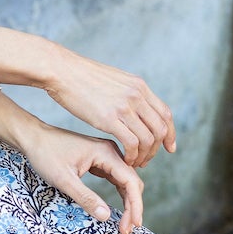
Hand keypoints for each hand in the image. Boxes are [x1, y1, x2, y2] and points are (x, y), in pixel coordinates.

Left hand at [20, 123, 147, 233]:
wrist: (33, 138)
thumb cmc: (45, 154)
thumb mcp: (63, 179)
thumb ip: (85, 197)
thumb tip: (106, 216)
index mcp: (105, 152)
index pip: (130, 181)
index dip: (135, 205)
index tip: (134, 224)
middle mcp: (110, 151)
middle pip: (132, 182)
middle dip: (133, 207)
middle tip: (127, 229)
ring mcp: (106, 155)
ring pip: (126, 181)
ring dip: (128, 202)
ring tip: (125, 224)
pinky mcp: (100, 161)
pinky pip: (117, 179)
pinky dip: (121, 195)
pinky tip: (120, 210)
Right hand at [43, 50, 175, 167]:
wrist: (62, 70)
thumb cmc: (80, 76)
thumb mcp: (113, 79)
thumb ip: (127, 92)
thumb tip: (133, 104)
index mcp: (139, 86)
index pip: (166, 113)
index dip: (170, 133)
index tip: (169, 147)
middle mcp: (136, 96)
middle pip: (160, 129)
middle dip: (157, 149)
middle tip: (146, 159)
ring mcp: (124, 107)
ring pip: (148, 139)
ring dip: (144, 156)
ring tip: (134, 162)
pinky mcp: (109, 118)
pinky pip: (131, 143)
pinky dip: (132, 156)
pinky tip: (125, 159)